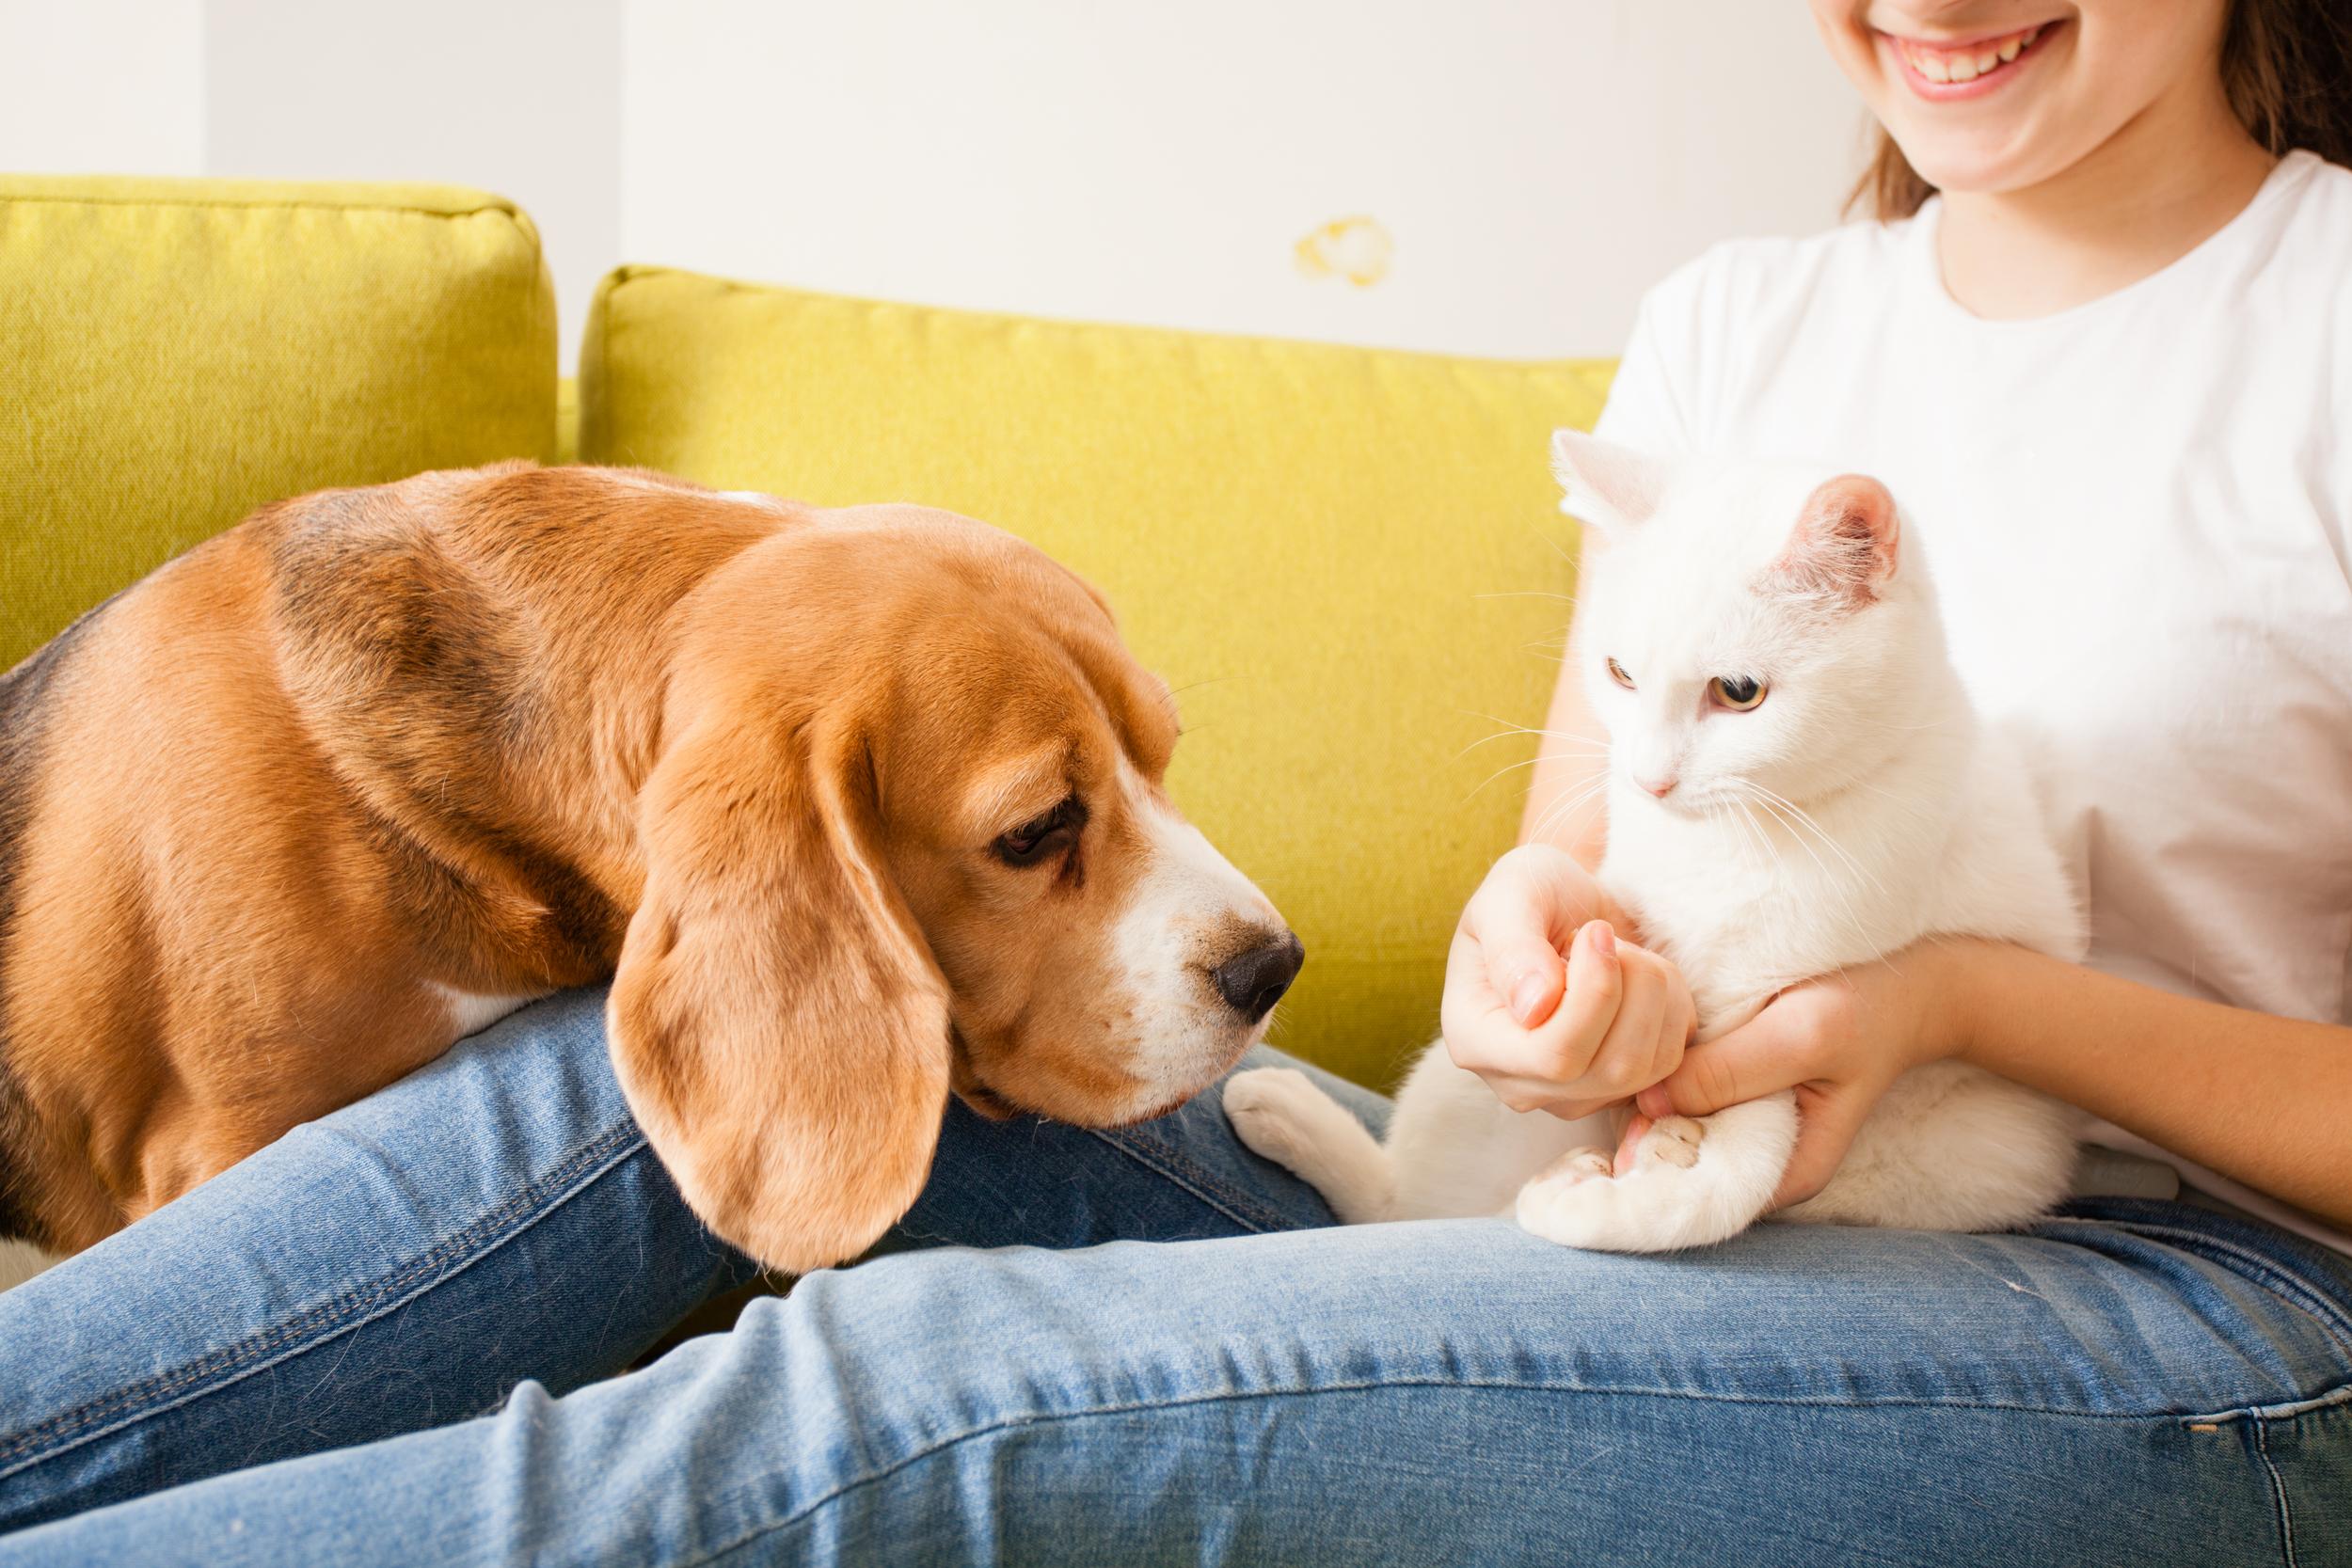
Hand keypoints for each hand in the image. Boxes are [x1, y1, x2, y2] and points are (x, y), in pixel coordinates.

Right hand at [1440, 845, 1696, 1117]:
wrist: (1565, 906)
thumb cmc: (1531, 893)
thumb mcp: (1510, 893)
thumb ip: (1513, 947)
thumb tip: (1534, 1009)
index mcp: (1476, 1041)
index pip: (1553, 1056)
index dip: (1595, 995)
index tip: (1595, 931)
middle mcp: (1520, 1083)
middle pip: (1606, 1069)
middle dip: (1630, 988)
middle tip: (1607, 935)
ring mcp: (1572, 1095)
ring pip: (1644, 1069)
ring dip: (1654, 994)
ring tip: (1623, 953)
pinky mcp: (1619, 1090)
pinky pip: (1670, 1065)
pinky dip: (1672, 1010)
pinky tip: (1639, 979)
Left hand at [1632, 943, 1971, 1206]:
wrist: (1904, 984)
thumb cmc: (1863, 1011)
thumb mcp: (1803, 1036)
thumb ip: (1729, 1072)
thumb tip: (1647, 1100)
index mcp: (1785, 1174)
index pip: (1698, 1197)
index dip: (1649, 1169)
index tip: (1616, 1126)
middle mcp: (1757, 1163)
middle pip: (1674, 1166)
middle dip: (1635, 1133)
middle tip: (1602, 1084)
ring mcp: (1742, 1128)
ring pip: (1669, 1131)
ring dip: (1639, 1102)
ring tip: (1614, 1063)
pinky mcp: (1731, 1094)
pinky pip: (1679, 1099)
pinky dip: (1656, 1080)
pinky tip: (1635, 1051)